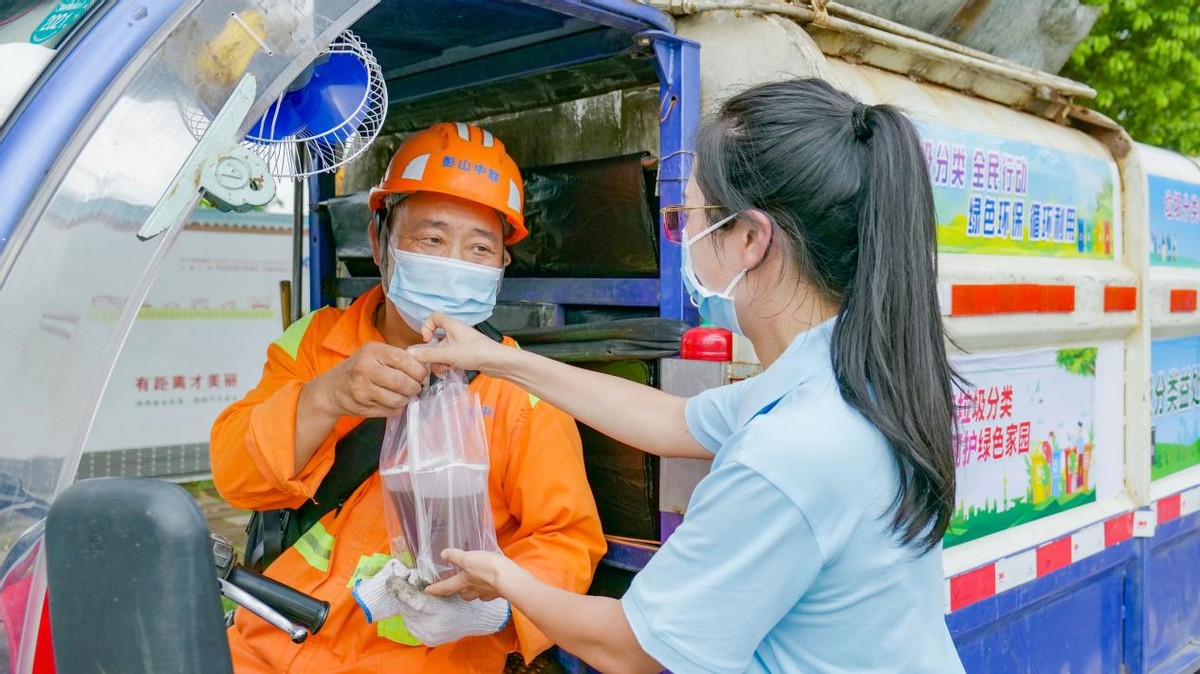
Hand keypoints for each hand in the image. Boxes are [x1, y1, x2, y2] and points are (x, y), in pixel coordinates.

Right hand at [312, 342, 426, 417]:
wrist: (333, 388)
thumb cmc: (360, 368)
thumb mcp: (375, 354)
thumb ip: (398, 357)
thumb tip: (425, 367)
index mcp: (372, 351)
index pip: (404, 360)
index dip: (419, 370)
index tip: (422, 375)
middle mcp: (365, 369)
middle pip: (402, 382)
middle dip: (415, 387)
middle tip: (416, 387)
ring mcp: (362, 390)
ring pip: (398, 399)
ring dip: (406, 399)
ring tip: (404, 394)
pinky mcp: (362, 407)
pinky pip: (390, 411)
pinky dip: (396, 408)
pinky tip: (392, 401)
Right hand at [408, 313, 510, 377]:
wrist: (498, 363)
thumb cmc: (475, 353)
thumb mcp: (448, 354)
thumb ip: (428, 355)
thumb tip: (409, 354)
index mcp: (452, 325)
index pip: (434, 318)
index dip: (426, 327)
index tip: (426, 340)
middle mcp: (456, 332)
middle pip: (437, 339)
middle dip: (432, 353)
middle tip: (432, 364)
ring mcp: (461, 344)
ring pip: (443, 351)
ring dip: (439, 361)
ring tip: (441, 371)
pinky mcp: (466, 354)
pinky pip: (450, 357)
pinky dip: (447, 364)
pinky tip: (447, 372)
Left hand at [425, 548, 526, 602]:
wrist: (509, 578)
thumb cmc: (487, 568)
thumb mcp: (468, 558)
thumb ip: (456, 556)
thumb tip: (443, 555)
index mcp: (464, 581)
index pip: (446, 587)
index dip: (436, 589)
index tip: (427, 591)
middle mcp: (475, 589)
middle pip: (464, 595)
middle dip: (459, 592)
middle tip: (457, 588)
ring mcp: (488, 592)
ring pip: (477, 595)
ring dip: (474, 592)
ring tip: (475, 586)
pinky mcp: (500, 592)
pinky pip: (491, 593)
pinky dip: (489, 590)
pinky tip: (492, 585)